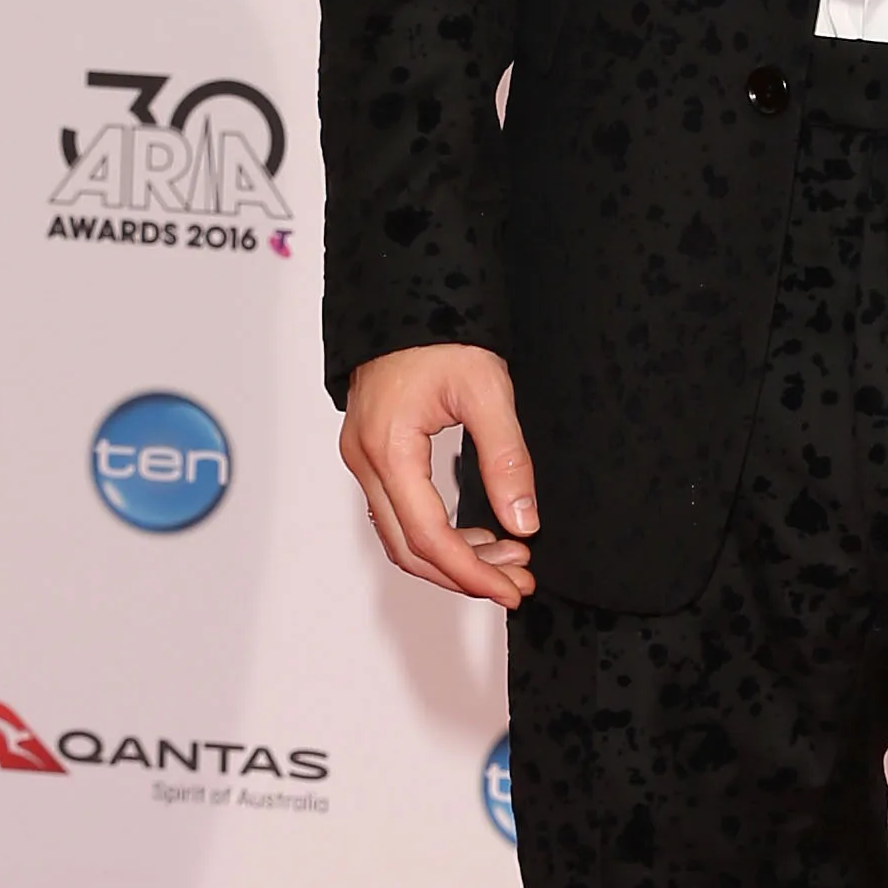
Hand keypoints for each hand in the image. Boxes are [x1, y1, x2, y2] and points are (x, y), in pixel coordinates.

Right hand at [341, 345, 539, 608]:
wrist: (406, 298)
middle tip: (519, 582)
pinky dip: (439, 534)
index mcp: (389, 448)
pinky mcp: (373, 455)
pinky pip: (400, 514)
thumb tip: (524, 523)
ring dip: (455, 558)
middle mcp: (366, 460)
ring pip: (402, 536)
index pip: (429, 536)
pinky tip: (481, 536)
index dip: (472, 572)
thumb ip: (506, 459)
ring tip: (511, 560)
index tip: (511, 589)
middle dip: (466, 574)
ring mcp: (364, 459)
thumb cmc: (440, 335)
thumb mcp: (487, 390)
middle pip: (409, 549)